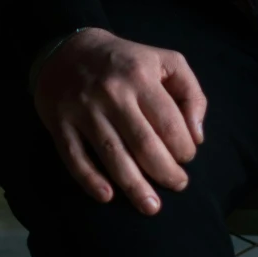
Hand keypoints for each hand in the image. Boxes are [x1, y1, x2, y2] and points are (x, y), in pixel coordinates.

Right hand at [33, 28, 206, 214]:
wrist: (68, 49)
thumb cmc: (126, 61)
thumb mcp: (165, 61)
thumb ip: (191, 94)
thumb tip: (197, 137)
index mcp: (141, 77)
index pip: (169, 123)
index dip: (184, 148)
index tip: (186, 158)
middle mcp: (113, 94)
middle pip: (144, 145)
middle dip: (165, 173)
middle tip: (177, 185)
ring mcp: (84, 110)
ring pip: (112, 156)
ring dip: (134, 187)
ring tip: (151, 207)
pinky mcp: (60, 123)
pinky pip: (75, 158)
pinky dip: (91, 181)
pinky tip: (107, 197)